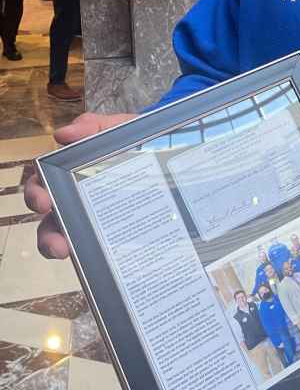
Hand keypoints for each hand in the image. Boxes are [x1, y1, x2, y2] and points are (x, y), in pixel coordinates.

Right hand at [24, 111, 136, 258]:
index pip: (44, 186)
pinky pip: (98, 251)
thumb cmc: (137, 141)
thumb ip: (93, 127)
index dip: (37, 194)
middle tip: (57, 239)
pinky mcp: (115, 236)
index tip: (43, 203)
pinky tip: (96, 262)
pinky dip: (91, 257)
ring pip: (68, 241)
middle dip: (47, 231)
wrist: (173, 153)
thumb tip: (62, 134)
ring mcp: (96, 222)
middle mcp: (78, 202)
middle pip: (50, 221)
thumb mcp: (118, 128)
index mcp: (72, 176)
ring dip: (58, 247)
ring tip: (65, 251)